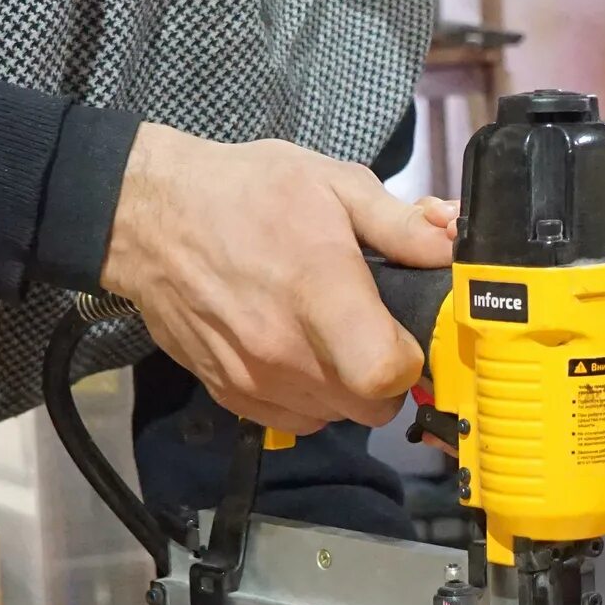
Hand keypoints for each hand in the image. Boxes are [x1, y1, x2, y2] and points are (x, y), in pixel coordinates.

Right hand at [100, 124, 454, 432]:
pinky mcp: (228, 392)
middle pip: (370, 409)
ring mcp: (253, 377)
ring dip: (344, 389)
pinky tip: (296, 351)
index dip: (410, 360)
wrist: (152, 216)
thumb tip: (452, 249)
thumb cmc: (245, 193)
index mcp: (321, 293)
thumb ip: (401, 225)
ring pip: (334, 419)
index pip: (388, 375)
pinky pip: (292, 419)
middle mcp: (285, 349)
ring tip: (328, 336)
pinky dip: (306, 398)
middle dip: (384, 378)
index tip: (403, 333)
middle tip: (372, 333)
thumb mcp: (334, 184)